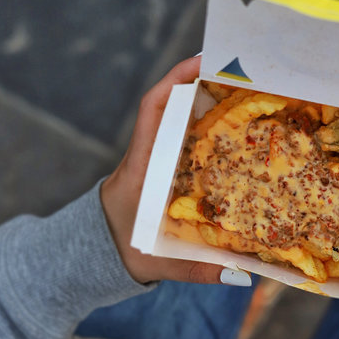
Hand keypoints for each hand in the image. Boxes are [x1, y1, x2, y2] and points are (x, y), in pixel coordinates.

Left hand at [101, 57, 247, 285]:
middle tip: (240, 75)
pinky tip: (230, 128)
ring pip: (176, 120)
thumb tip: (242, 276)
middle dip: (200, 84)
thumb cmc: (123, 253)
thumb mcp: (157, 264)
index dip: (174, 81)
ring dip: (204, 102)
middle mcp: (146, 156)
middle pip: (170, 106)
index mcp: (141, 168)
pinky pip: (180, 138)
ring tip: (243, 95)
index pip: (153, 112)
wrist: (95, 253)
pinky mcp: (159, 168)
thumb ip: (197, 271)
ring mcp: (152, 159)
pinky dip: (203, 126)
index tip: (202, 62)